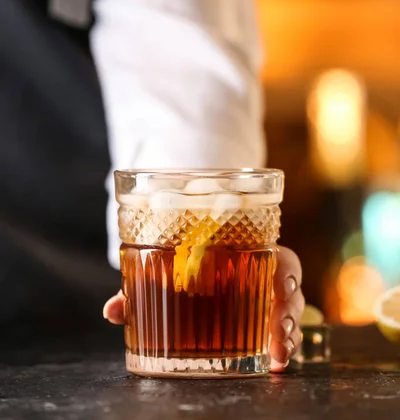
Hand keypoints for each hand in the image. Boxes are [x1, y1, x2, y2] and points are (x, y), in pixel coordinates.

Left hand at [103, 246, 303, 371]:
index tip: (282, 284)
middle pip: (289, 290)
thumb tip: (111, 310)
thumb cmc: (182, 264)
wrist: (189, 267)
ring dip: (289, 334)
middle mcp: (263, 276)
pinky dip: (280, 348)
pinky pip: (282, 333)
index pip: (277, 256)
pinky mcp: (265, 322)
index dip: (285, 271)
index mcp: (246, 253)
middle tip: (279, 332)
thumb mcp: (163, 273)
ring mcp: (267, 300)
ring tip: (279, 355)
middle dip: (288, 312)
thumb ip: (140, 288)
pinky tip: (274, 362)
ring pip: (291, 314)